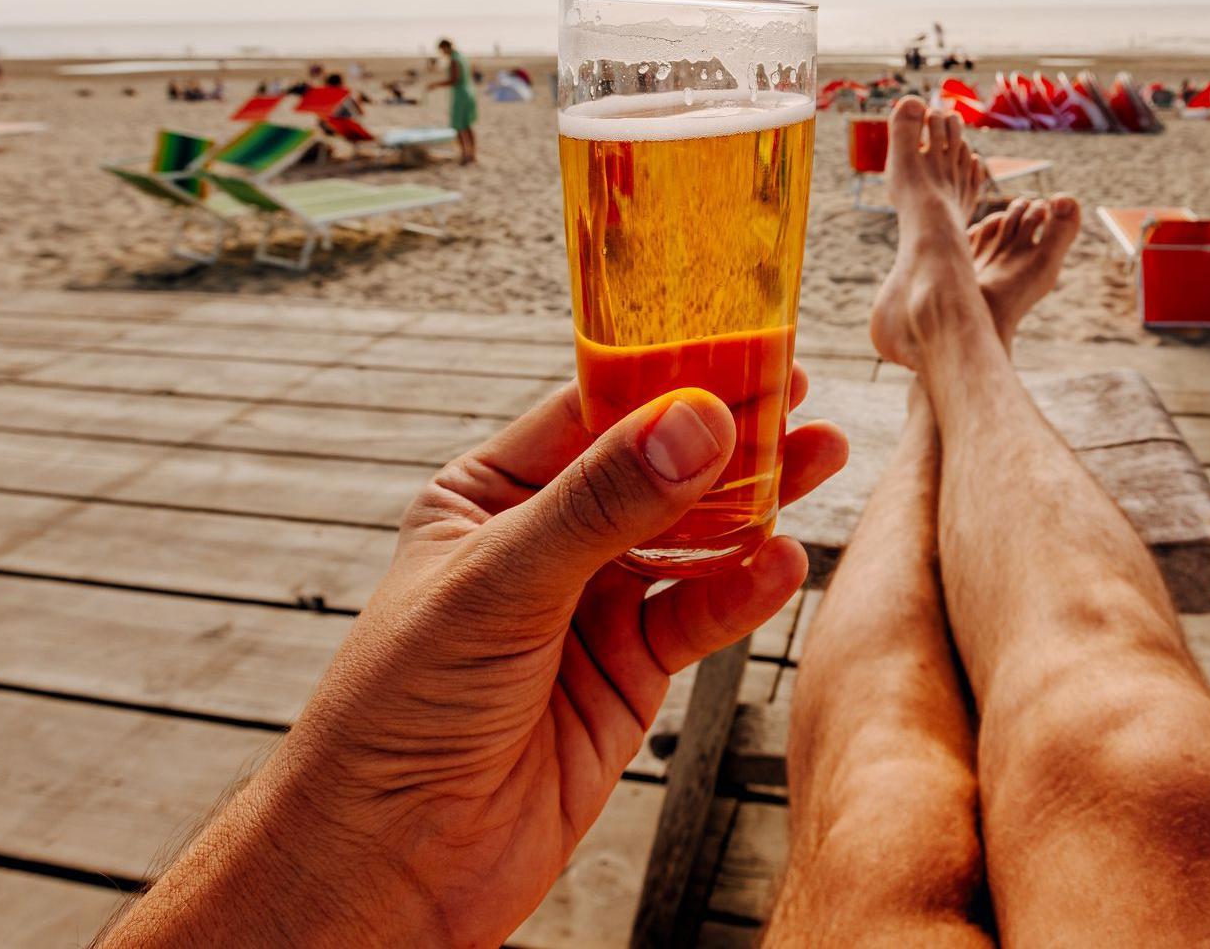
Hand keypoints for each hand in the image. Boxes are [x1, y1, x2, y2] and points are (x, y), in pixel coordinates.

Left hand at [100, 372, 846, 947]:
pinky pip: (698, 616)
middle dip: (728, 434)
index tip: (742, 350)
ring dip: (754, 504)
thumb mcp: (498, 584)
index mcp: (488, 495)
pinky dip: (743, 590)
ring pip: (690, 539)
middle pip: (655, 470)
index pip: (591, 412)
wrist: (391, 858)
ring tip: (818, 458)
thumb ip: (603, 504)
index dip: (669, 380)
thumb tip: (693, 424)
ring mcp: (591, 609)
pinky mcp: (629, 675)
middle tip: (798, 394)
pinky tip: (782, 563)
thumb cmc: (398, 709)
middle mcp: (545, 543)